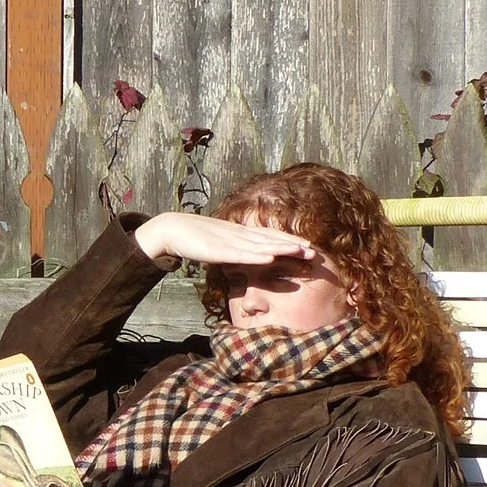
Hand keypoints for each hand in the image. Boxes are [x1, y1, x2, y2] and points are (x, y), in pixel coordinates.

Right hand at [133, 211, 322, 270]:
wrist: (172, 229)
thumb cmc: (195, 238)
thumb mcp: (219, 243)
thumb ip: (233, 249)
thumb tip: (246, 255)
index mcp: (239, 233)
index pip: (269, 236)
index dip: (289, 240)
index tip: (308, 246)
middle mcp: (239, 235)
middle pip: (270, 240)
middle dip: (293, 245)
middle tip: (315, 251)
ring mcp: (229, 242)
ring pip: (260, 246)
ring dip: (281, 248)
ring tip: (301, 251)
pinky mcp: (218, 251)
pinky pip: (241, 255)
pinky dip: (257, 256)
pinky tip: (270, 258)